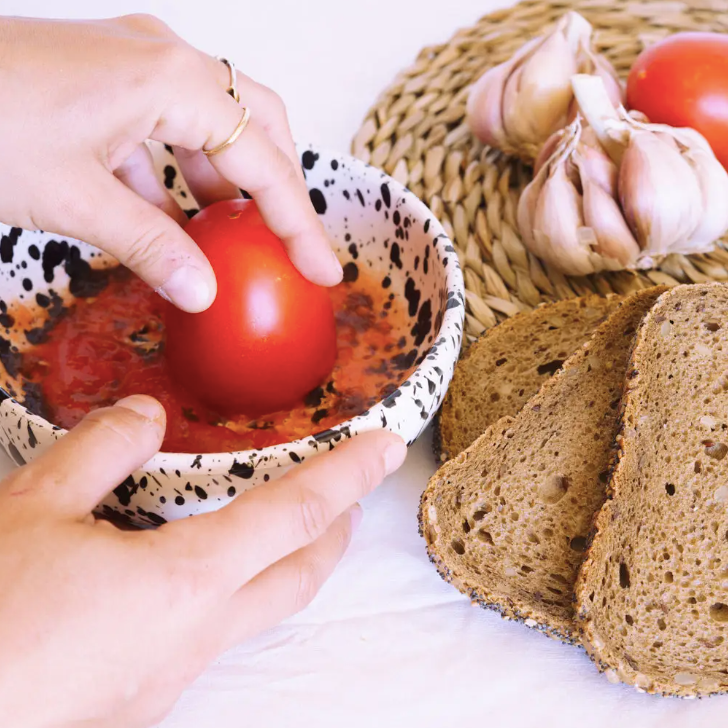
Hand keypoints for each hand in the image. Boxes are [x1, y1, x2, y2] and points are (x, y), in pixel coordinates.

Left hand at [0, 15, 342, 312]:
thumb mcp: (73, 197)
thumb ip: (150, 245)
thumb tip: (203, 292)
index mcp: (170, 78)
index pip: (262, 160)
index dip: (299, 222)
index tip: (323, 269)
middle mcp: (162, 58)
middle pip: (256, 123)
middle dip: (280, 188)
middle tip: (291, 246)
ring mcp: (132, 63)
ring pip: (213, 124)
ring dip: (230, 183)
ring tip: (238, 241)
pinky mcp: (104, 81)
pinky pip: (165, 129)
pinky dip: (178, 177)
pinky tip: (169, 221)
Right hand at [0, 396, 405, 727]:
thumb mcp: (33, 510)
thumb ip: (100, 451)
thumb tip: (145, 415)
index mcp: (184, 584)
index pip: (293, 514)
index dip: (347, 473)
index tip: (387, 447)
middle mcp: (195, 638)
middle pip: (297, 577)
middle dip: (336, 531)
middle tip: (352, 496)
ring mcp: (170, 680)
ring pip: (256, 612)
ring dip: (281, 565)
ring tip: (272, 529)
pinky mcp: (139, 703)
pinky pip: (205, 639)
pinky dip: (222, 595)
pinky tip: (182, 580)